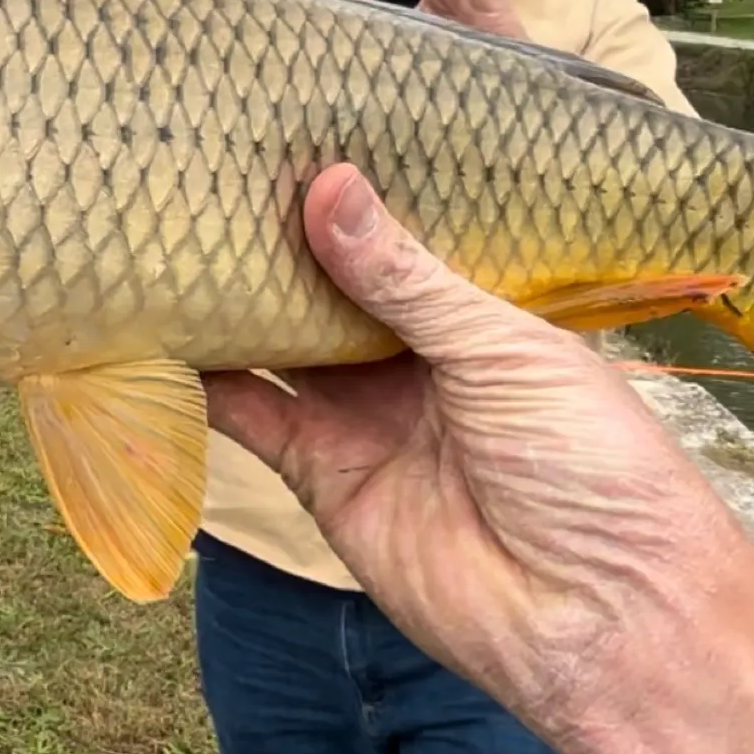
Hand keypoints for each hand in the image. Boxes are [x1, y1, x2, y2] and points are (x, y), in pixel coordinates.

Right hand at [197, 164, 739, 743]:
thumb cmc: (586, 461)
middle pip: (329, 292)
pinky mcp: (324, 478)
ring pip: (281, 348)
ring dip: (230, 306)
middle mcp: (415, 361)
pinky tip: (157, 336)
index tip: (284, 135)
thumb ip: (408, 279)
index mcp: (476, 316)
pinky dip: (207, 385)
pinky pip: (255, 420)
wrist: (596, 618)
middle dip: (276, 243)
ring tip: (165, 236)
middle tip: (204, 173)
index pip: (397, 243)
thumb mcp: (503, 350)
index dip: (349, 199)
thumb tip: (329, 185)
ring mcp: (365, 418)